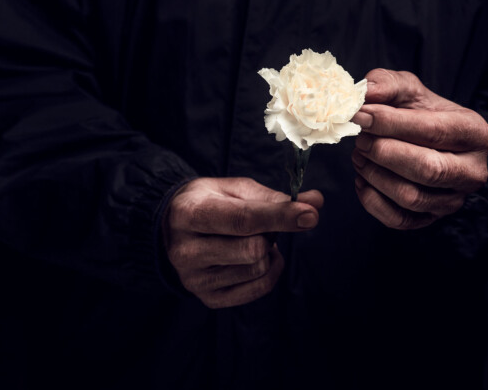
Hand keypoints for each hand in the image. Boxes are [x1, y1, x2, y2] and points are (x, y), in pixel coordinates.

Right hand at [163, 177, 322, 308]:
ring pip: (257, 269)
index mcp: (188, 214)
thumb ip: (273, 197)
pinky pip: (258, 289)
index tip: (309, 214)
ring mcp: (195, 279)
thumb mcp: (234, 189)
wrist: (173, 227)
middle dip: (269, 234)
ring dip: (268, 252)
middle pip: (253, 250)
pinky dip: (269, 271)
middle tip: (261, 224)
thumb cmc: (208, 202)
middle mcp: (185, 251)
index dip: (279, 217)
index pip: (242, 220)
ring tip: (252, 239)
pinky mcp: (208, 298)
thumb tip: (314, 203)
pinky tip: (257, 258)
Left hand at [350, 69, 487, 229]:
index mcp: (475, 133)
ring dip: (375, 174)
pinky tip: (363, 178)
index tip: (361, 115)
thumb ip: (388, 84)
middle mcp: (472, 171)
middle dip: (384, 152)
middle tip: (360, 138)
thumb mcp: (409, 91)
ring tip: (359, 154)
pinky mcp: (430, 219)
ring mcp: (453, 200)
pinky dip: (372, 199)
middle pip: (427, 169)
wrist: (428, 143)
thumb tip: (367, 93)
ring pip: (411, 197)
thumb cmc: (419, 115)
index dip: (392, 123)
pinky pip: (398, 219)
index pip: (434, 131)